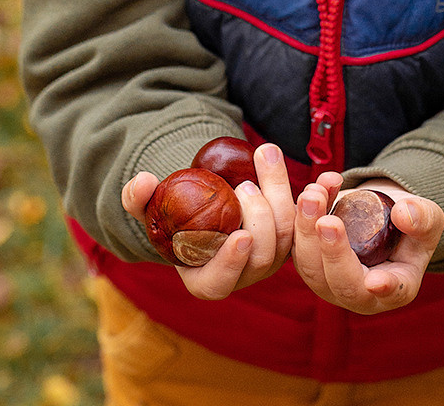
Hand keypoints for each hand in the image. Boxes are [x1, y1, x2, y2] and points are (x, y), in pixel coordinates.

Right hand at [122, 143, 294, 299]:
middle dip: (259, 220)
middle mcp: (243, 273)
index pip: (220, 284)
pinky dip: (305, 192)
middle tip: (244, 186)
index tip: (240, 236)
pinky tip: (291, 163)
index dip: (232, 264)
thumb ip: (138, 197)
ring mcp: (269, 255)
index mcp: (206, 278)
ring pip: (286, 235)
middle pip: (262, 257)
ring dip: (279, 195)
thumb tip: (142, 182)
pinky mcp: (288, 233)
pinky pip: (302, 218)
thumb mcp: (148, 205)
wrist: (202, 198)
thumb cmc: (171, 211)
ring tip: (263, 159)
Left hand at [292, 175, 443, 314]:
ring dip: (307, 227)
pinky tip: (317, 186)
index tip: (374, 281)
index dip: (383, 288)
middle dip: (332, 251)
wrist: (383, 214)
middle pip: (340, 282)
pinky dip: (303, 213)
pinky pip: (298, 241)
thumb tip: (404, 213)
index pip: (389, 293)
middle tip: (327, 221)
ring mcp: (329, 279)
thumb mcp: (429, 218)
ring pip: (309, 264)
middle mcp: (360, 292)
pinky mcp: (309, 259)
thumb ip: (422, 218)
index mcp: (397, 289)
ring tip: (313, 194)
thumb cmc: (411, 223)